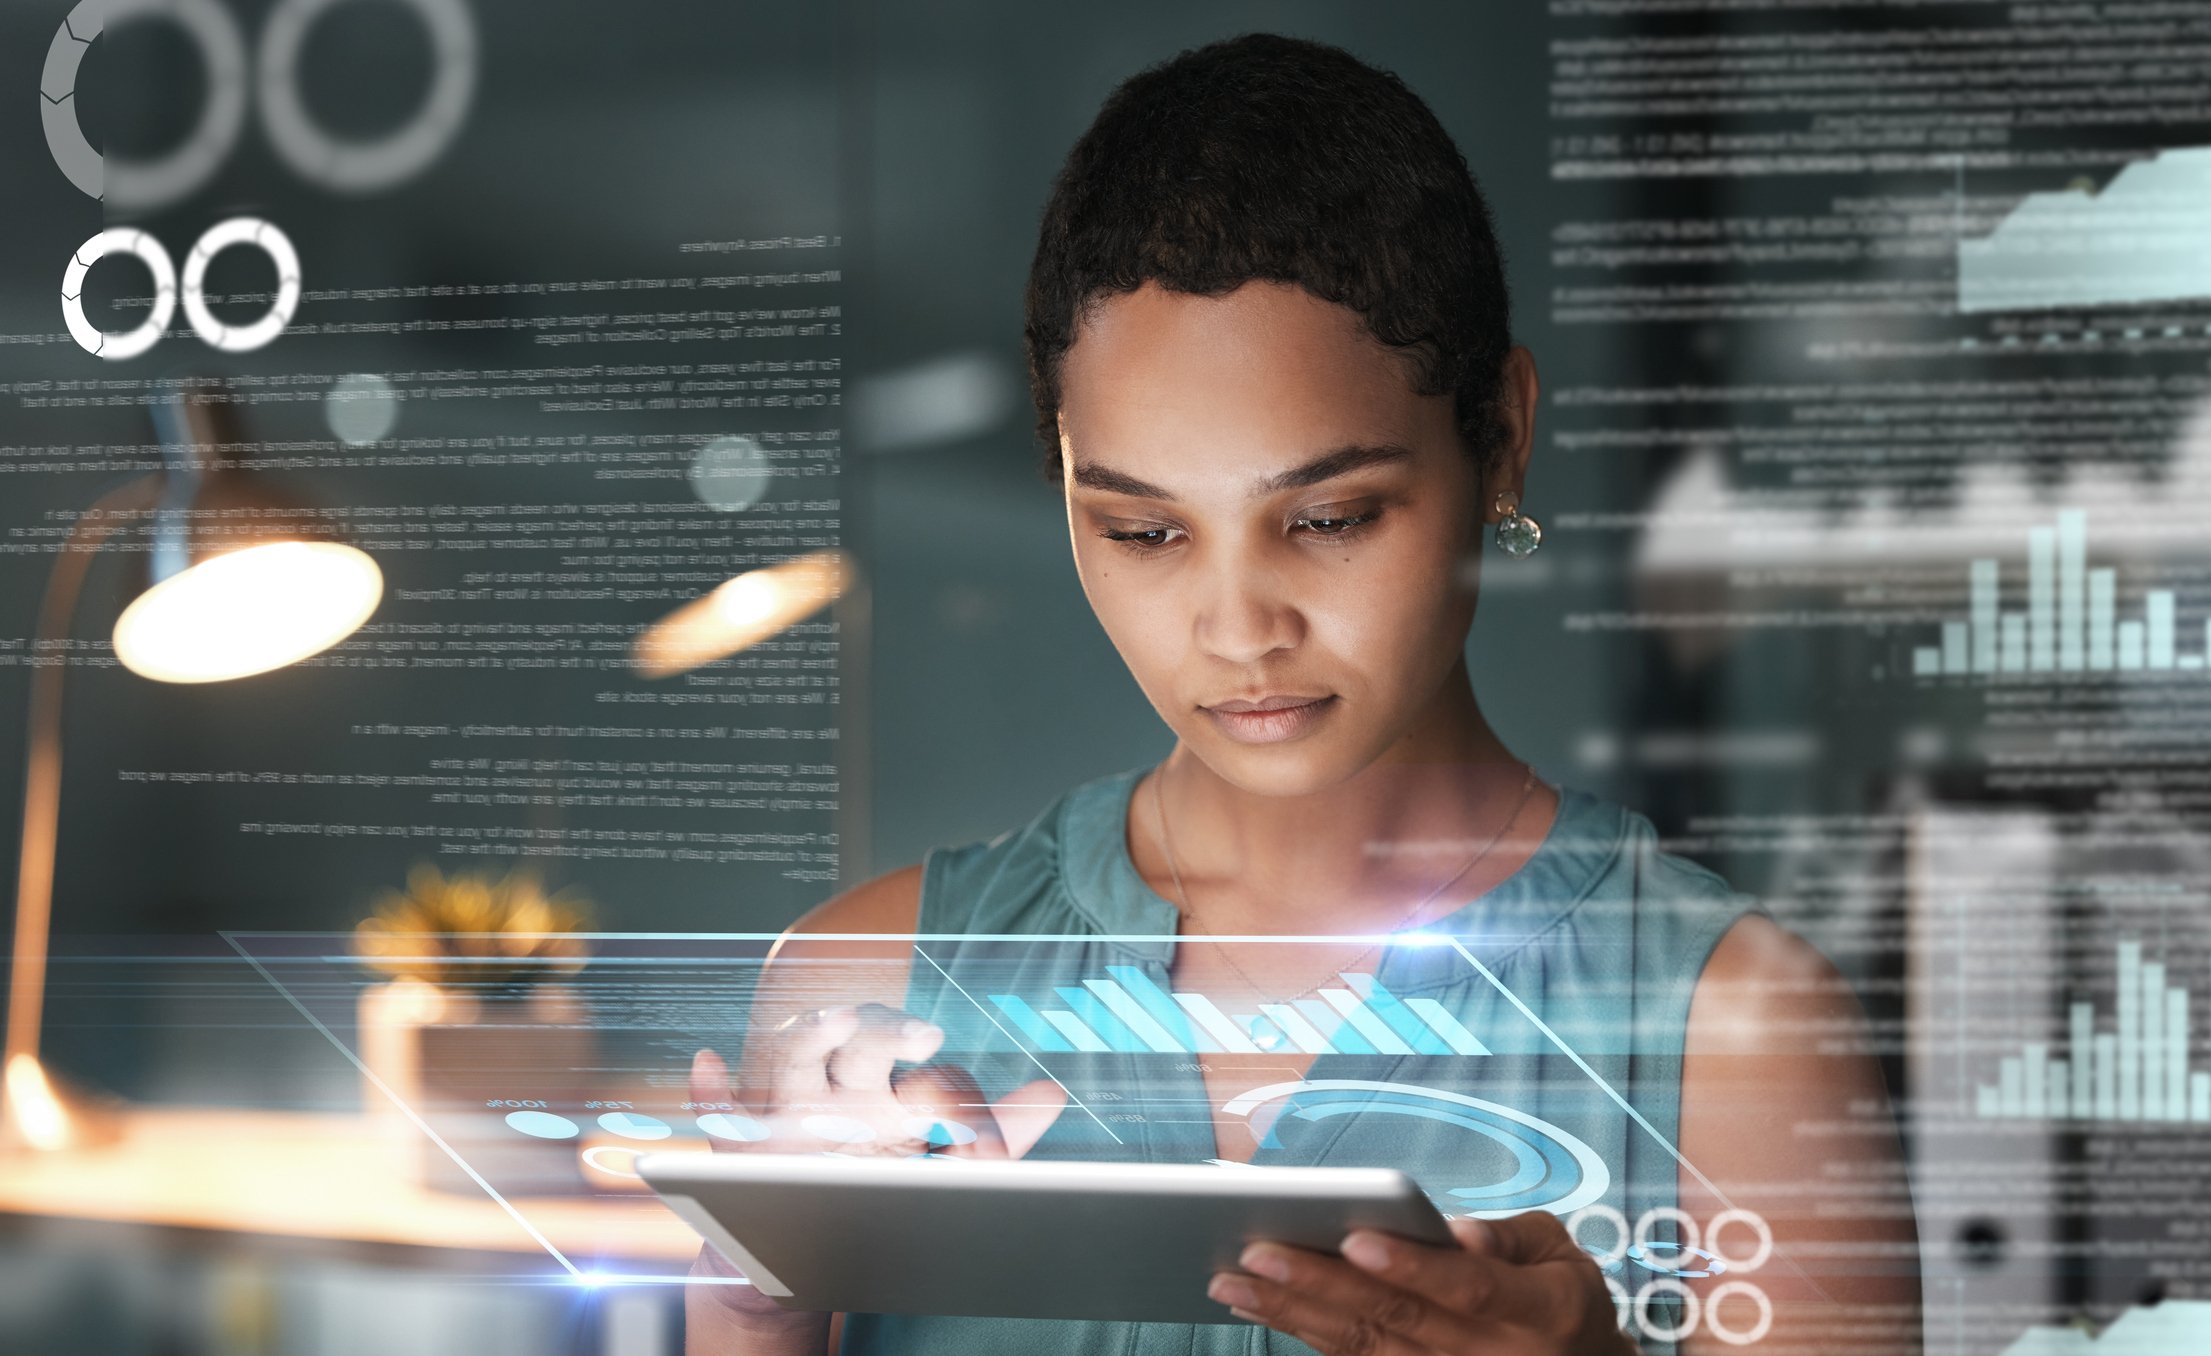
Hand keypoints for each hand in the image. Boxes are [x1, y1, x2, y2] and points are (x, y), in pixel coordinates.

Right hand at [682, 1004, 1067, 1324]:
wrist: (800, 1240)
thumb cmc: (869, 1183)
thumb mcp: (934, 1159)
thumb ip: (994, 1131)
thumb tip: (1054, 1092)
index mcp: (888, 1088)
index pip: (921, 1065)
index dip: (956, 1091)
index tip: (982, 1132)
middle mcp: (837, 1089)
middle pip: (858, 1040)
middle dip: (885, 1029)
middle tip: (922, 1033)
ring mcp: (787, 1114)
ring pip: (792, 1059)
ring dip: (807, 1035)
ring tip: (830, 1020)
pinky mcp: (741, 1149)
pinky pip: (716, 1114)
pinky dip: (708, 1090)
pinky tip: (708, 1066)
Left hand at [1207, 1212, 1633, 1355]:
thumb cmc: (1560, 1296)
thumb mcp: (1560, 1255)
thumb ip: (1510, 1241)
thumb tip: (1459, 1235)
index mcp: (1537, 1311)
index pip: (1467, 1287)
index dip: (1412, 1265)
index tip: (1355, 1237)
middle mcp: (1488, 1355)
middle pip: (1395, 1320)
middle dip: (1319, 1285)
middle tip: (1255, 1252)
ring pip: (1363, 1348)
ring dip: (1292, 1314)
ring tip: (1233, 1281)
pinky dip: (1306, 1336)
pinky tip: (1263, 1308)